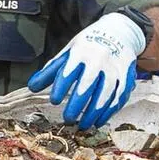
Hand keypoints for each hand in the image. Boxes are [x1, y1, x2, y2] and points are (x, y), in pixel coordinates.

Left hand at [28, 12, 145, 129]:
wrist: (118, 33)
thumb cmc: (88, 46)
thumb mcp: (68, 52)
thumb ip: (50, 70)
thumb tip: (32, 87)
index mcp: (81, 52)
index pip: (69, 71)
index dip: (61, 86)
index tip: (54, 100)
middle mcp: (99, 60)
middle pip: (88, 85)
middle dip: (77, 104)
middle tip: (68, 119)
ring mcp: (115, 70)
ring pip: (105, 95)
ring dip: (93, 113)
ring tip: (83, 126)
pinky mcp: (126, 79)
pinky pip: (118, 98)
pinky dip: (108, 113)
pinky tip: (98, 122)